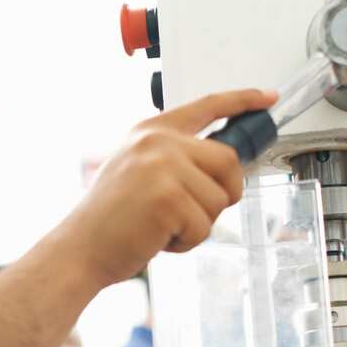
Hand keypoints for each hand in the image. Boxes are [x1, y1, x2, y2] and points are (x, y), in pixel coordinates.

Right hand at [57, 89, 276, 288]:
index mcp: (152, 131)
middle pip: (228, 161)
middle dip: (223, 193)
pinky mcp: (168, 198)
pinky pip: (204, 226)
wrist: (80, 248)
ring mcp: (163, 167)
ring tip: (162, 226)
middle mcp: (158, 142)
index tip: (267, 98)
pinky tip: (158, 239)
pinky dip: (186, 242)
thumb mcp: (137, 170)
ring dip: (198, 224)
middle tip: (195, 212)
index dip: (242, 101)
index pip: (207, 106)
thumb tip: (222, 168)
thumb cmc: (109, 219)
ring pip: (219, 199)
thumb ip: (175, 159)